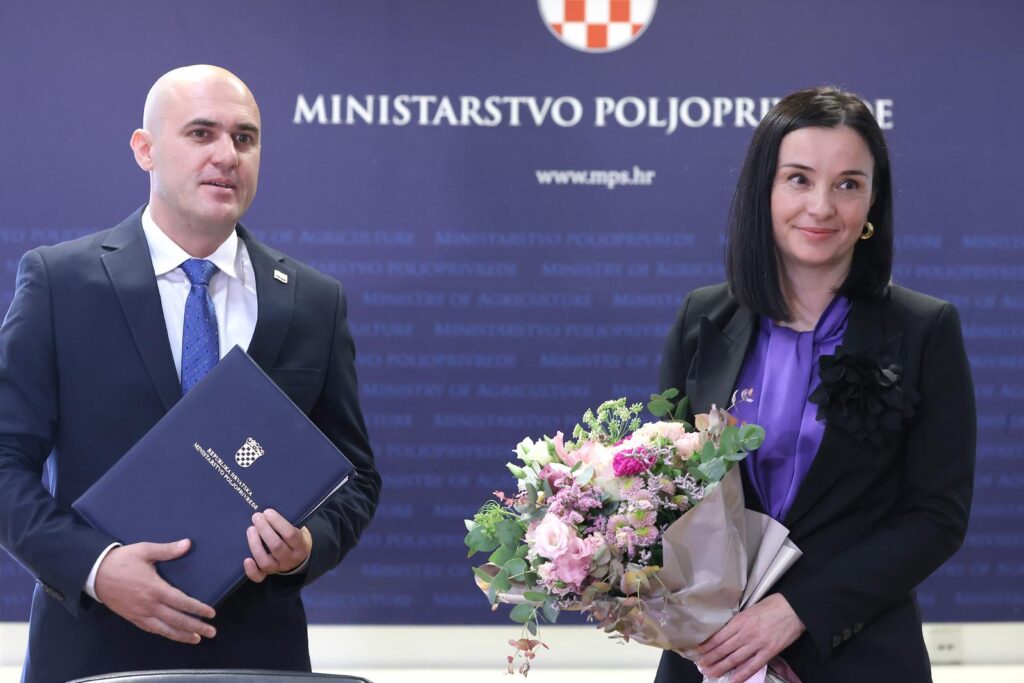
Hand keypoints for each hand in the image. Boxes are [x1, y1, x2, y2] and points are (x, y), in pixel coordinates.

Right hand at [94, 539, 215, 643]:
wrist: (95, 573)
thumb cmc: (122, 560)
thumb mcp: (145, 550)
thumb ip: (167, 550)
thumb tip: (187, 544)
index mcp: (155, 588)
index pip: (181, 602)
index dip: (197, 609)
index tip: (211, 613)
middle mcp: (149, 605)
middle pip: (176, 620)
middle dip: (195, 627)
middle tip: (211, 632)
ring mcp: (140, 614)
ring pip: (164, 629)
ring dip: (182, 635)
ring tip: (196, 639)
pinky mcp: (132, 618)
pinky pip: (151, 629)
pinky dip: (164, 634)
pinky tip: (173, 635)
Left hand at [243, 508, 312, 582]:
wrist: (299, 555)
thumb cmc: (296, 536)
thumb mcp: (299, 528)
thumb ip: (290, 521)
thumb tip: (270, 511)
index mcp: (301, 546)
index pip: (291, 535)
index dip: (278, 523)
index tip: (268, 512)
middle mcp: (291, 558)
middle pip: (276, 546)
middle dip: (264, 530)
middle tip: (256, 517)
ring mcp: (279, 567)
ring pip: (265, 561)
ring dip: (255, 544)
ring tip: (250, 530)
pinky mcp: (268, 573)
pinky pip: (259, 576)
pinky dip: (251, 570)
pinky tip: (246, 559)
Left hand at [696, 594, 804, 682]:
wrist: (793, 608)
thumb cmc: (771, 605)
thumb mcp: (749, 610)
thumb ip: (738, 622)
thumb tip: (726, 633)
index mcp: (740, 621)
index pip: (718, 636)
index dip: (707, 646)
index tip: (698, 652)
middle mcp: (745, 634)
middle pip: (723, 649)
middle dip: (710, 659)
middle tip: (700, 666)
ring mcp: (757, 644)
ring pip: (734, 659)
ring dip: (721, 667)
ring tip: (710, 673)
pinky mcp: (769, 652)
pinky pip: (753, 666)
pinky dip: (742, 675)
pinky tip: (733, 680)